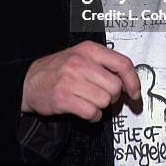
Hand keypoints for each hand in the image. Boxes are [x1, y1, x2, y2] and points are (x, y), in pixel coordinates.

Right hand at [21, 41, 140, 121]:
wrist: (30, 81)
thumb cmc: (60, 69)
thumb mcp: (82, 56)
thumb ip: (104, 64)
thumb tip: (129, 82)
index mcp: (89, 49)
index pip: (122, 63)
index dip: (133, 81)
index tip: (135, 93)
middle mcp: (81, 62)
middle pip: (115, 87)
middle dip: (113, 97)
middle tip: (102, 96)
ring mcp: (71, 80)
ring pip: (105, 101)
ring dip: (101, 106)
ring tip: (89, 101)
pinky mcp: (63, 98)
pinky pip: (92, 113)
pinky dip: (92, 116)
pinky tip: (84, 110)